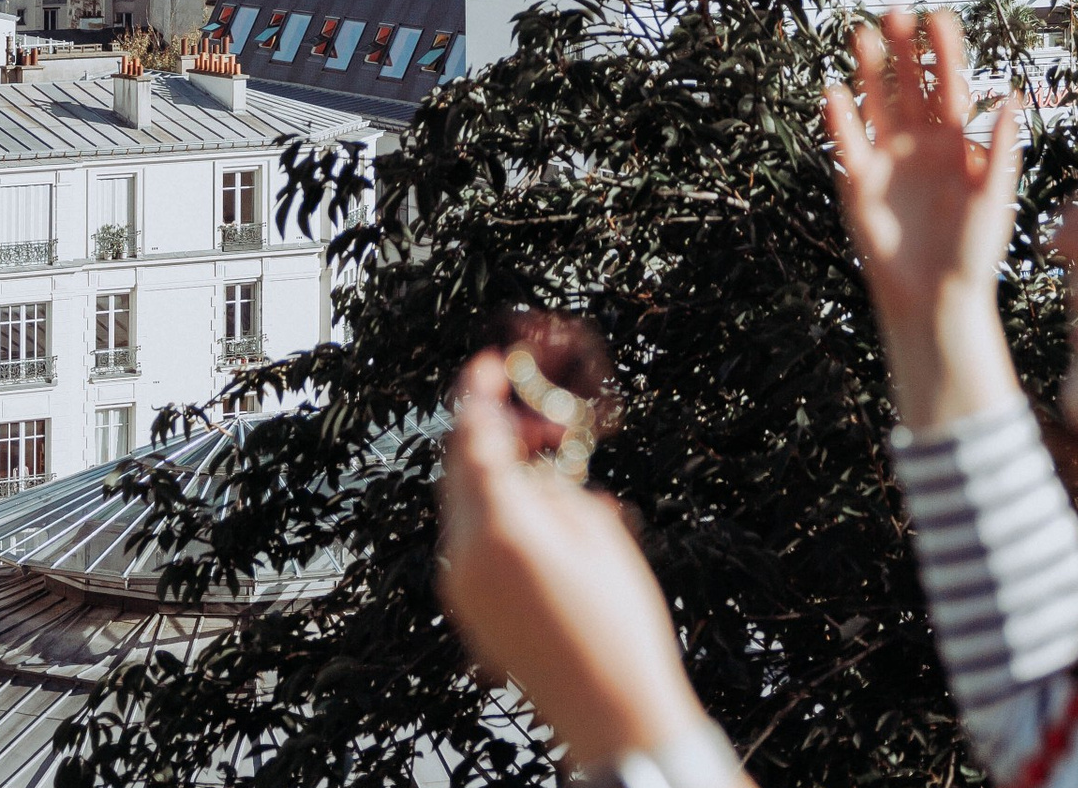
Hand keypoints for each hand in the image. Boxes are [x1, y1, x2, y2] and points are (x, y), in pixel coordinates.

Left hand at [438, 350, 707, 769]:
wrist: (612, 715)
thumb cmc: (619, 623)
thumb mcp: (597, 533)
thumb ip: (554, 485)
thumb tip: (533, 464)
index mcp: (500, 529)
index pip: (473, 438)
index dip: (478, 393)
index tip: (489, 361)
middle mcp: (465, 556)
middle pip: (458, 468)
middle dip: (493, 433)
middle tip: (543, 422)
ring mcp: (461, 587)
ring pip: (462, 502)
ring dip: (495, 472)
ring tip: (551, 467)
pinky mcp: (468, 610)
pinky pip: (470, 538)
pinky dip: (494, 510)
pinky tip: (541, 513)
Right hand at [823, 7, 1021, 429]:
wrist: (937, 298)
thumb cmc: (974, 251)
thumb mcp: (995, 198)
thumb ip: (998, 149)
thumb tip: (1009, 97)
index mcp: (956, 141)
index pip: (949, 84)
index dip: (944, 51)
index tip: (939, 16)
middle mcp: (919, 142)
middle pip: (909, 84)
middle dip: (903, 49)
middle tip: (895, 12)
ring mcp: (888, 158)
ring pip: (876, 102)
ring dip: (868, 70)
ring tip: (861, 34)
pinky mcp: (859, 182)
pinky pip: (848, 142)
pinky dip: (840, 118)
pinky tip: (835, 91)